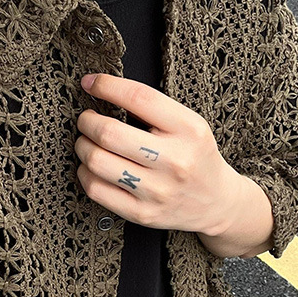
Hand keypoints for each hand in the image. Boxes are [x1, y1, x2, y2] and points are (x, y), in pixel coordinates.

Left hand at [75, 73, 244, 235]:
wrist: (215, 202)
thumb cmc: (195, 156)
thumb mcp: (189, 125)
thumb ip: (153, 108)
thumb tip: (102, 88)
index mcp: (189, 130)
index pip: (139, 98)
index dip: (107, 86)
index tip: (91, 83)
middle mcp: (175, 161)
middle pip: (109, 133)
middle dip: (87, 121)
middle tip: (86, 119)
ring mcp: (157, 191)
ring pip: (97, 161)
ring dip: (82, 146)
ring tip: (86, 142)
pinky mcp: (142, 213)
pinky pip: (96, 189)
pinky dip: (84, 173)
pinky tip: (90, 167)